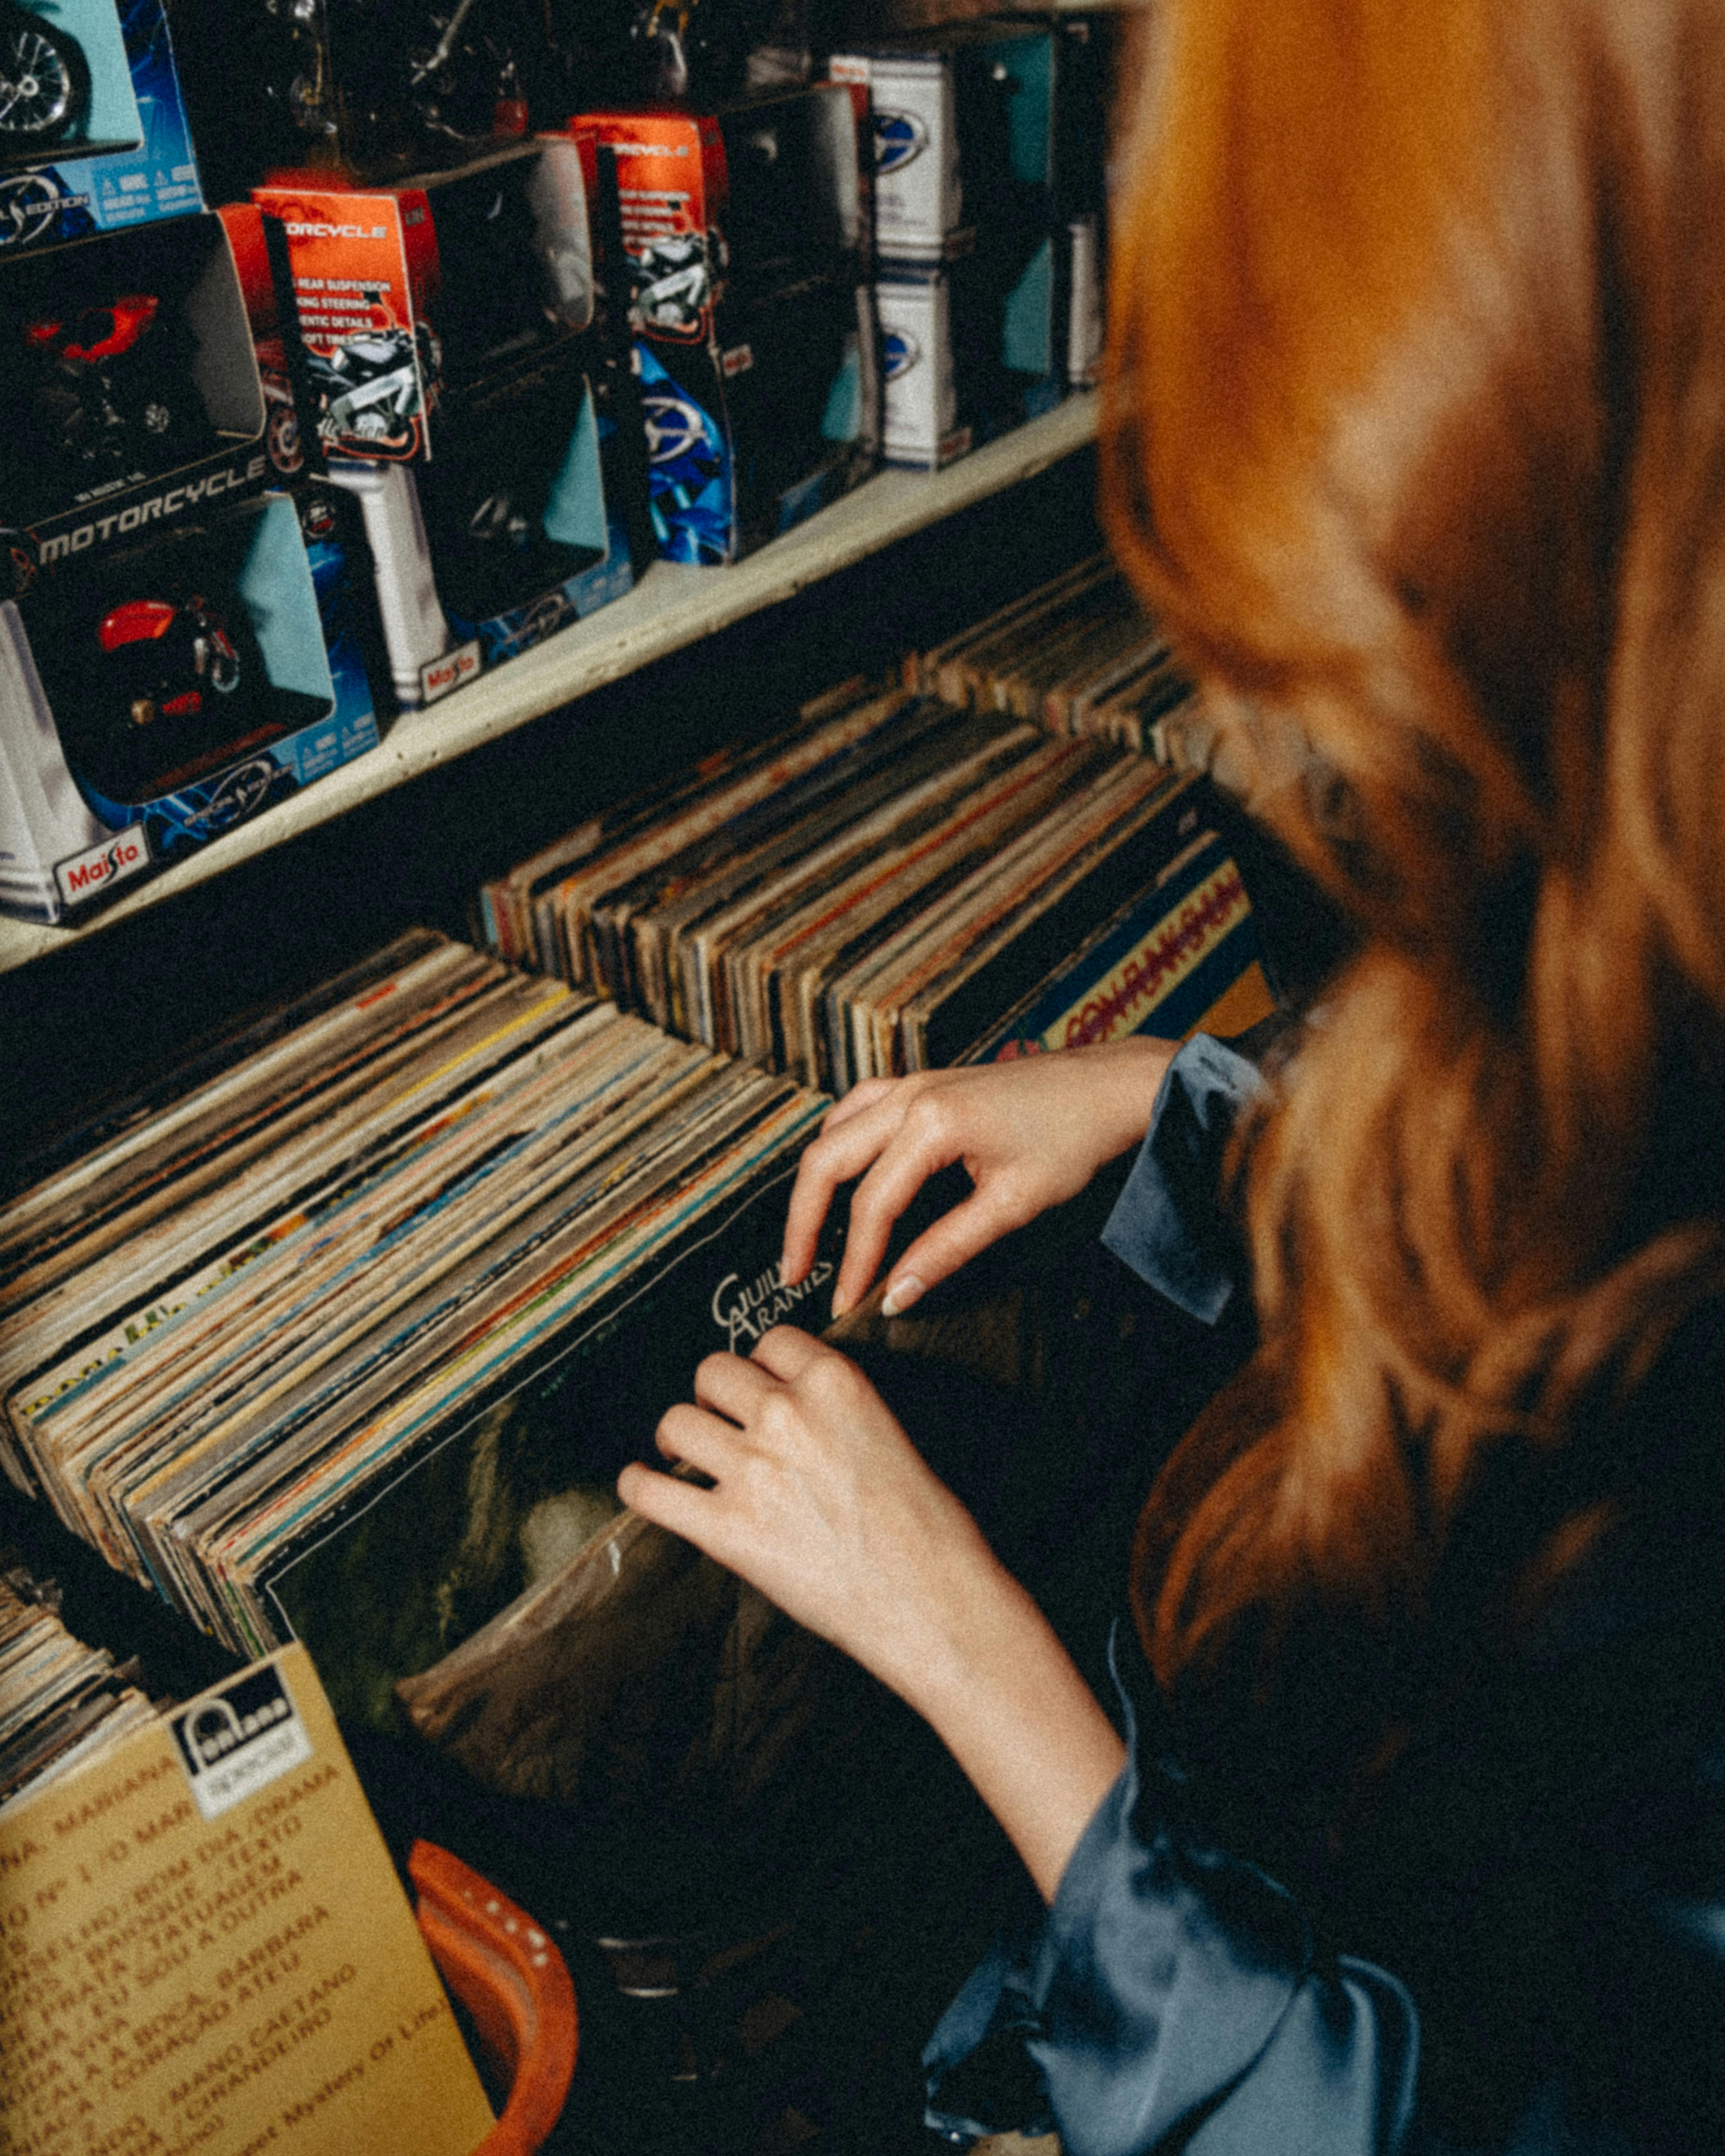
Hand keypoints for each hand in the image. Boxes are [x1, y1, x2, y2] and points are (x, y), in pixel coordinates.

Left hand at [620, 1325, 999, 1699]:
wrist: (932, 1601)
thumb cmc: (925, 1527)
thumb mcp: (887, 1433)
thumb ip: (832, 1408)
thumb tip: (788, 1403)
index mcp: (835, 1383)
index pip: (770, 1340)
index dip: (760, 1366)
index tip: (759, 1387)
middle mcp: (787, 1414)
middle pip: (713, 1370)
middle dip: (715, 1395)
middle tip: (722, 1422)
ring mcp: (753, 1471)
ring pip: (676, 1421)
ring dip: (679, 1437)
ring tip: (688, 1456)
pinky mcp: (727, 1530)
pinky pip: (651, 1492)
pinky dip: (638, 1485)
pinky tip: (643, 1482)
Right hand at [782, 1037, 1178, 1317]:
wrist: (1109, 1087)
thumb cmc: (1073, 1139)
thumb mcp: (1012, 1204)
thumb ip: (946, 1250)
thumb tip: (896, 1295)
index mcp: (932, 1122)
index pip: (872, 1204)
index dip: (855, 1262)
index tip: (847, 1304)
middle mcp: (911, 1094)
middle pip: (827, 1161)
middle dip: (804, 1223)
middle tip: (795, 1276)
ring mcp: (913, 1082)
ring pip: (834, 1131)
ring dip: (815, 1183)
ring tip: (810, 1234)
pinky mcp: (924, 1082)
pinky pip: (858, 1107)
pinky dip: (839, 1143)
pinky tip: (842, 1173)